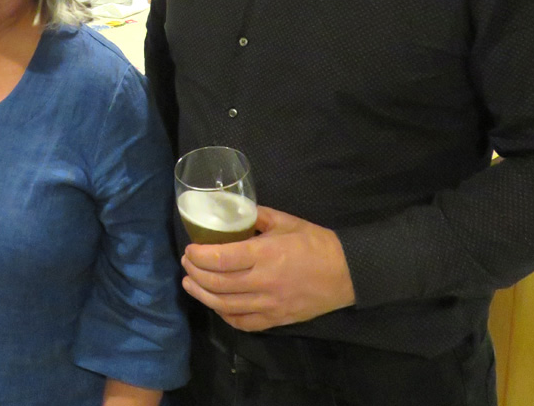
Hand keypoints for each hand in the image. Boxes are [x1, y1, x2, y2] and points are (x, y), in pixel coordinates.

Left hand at [181, 206, 355, 330]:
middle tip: (186, 263)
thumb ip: (257, 216)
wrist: (347, 273)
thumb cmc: (315, 243)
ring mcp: (269, 305)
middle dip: (195, 273)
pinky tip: (216, 305)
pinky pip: (243, 323)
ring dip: (202, 295)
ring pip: (225, 306)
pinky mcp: (276, 320)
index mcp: (265, 254)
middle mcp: (263, 282)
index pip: (221, 258)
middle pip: (217, 283)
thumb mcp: (286, 221)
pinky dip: (224, 316)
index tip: (189, 248)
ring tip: (189, 284)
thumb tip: (232, 210)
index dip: (199, 255)